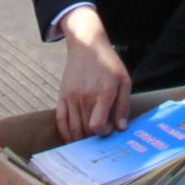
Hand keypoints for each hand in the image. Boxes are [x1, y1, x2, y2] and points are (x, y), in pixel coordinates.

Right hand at [55, 7, 131, 142]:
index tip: (108, 129)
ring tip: (88, 138)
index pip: (97, 125)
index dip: (103, 132)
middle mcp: (85, 96)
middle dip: (94, 136)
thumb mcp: (124, 81)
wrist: (87, 45)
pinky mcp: (62, 95)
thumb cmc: (108, 63)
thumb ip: (123, 106)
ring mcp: (71, 96)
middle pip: (85, 129)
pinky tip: (71, 138)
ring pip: (73, 127)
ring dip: (81, 138)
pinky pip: (60, 119)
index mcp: (103, 92)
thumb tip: (121, 128)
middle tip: (100, 133)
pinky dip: (65, 132)